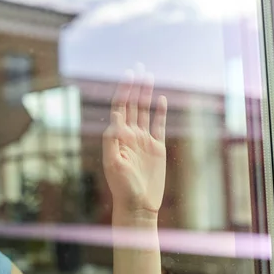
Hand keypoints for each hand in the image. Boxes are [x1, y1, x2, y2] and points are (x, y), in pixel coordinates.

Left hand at [102, 65, 167, 217]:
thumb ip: (112, 140)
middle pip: (132, 105)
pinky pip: (158, 125)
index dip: (123, 91)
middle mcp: (129, 136)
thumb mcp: (113, 163)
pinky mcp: (157, 148)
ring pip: (145, 112)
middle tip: (138, 68)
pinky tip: (161, 99)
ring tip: (148, 77)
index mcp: (117, 137)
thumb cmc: (122, 187)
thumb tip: (116, 118)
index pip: (120, 108)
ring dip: (146, 94)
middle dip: (134, 87)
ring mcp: (143, 141)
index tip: (128, 75)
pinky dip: (160, 112)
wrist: (138, 205)